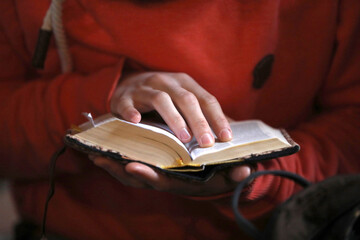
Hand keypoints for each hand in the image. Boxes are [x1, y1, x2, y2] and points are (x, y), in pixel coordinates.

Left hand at [90, 156, 251, 196]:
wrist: (216, 176)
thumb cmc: (220, 175)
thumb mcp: (229, 174)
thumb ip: (235, 174)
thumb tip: (246, 171)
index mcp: (183, 182)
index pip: (164, 180)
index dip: (149, 176)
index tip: (132, 167)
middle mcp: (169, 180)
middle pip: (143, 177)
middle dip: (123, 170)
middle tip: (103, 160)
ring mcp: (159, 173)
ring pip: (134, 172)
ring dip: (116, 165)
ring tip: (96, 156)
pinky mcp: (154, 166)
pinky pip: (133, 164)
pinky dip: (119, 160)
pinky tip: (103, 153)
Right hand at [110, 72, 231, 146]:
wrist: (128, 85)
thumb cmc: (162, 97)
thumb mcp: (184, 100)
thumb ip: (204, 113)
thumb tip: (233, 128)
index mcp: (184, 83)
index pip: (206, 99)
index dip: (218, 118)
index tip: (226, 138)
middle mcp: (166, 82)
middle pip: (187, 99)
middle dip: (199, 122)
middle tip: (208, 143)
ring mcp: (144, 88)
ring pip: (161, 100)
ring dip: (174, 119)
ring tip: (184, 139)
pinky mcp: (123, 97)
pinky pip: (127, 103)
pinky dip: (131, 111)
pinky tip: (136, 122)